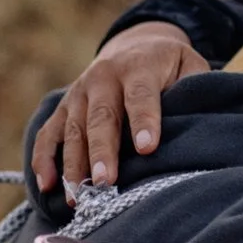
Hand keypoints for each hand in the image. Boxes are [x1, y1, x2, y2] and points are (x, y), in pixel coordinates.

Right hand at [31, 24, 209, 198]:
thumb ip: (194, 87)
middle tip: (105, 182)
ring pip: (73, 130)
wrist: (134, 46)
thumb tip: (198, 117)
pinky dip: (44, 159)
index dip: (144, 120)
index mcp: (138, 66)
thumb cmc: (168, 66)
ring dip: (74, 164)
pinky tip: (47, 186)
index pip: (141, 95)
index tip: (147, 147)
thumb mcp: (189, 64)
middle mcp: (103, 77)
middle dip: (102, 150)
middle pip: (101, 117)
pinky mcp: (63, 108)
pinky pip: (48, 134)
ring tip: (79, 196)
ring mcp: (78, 93)